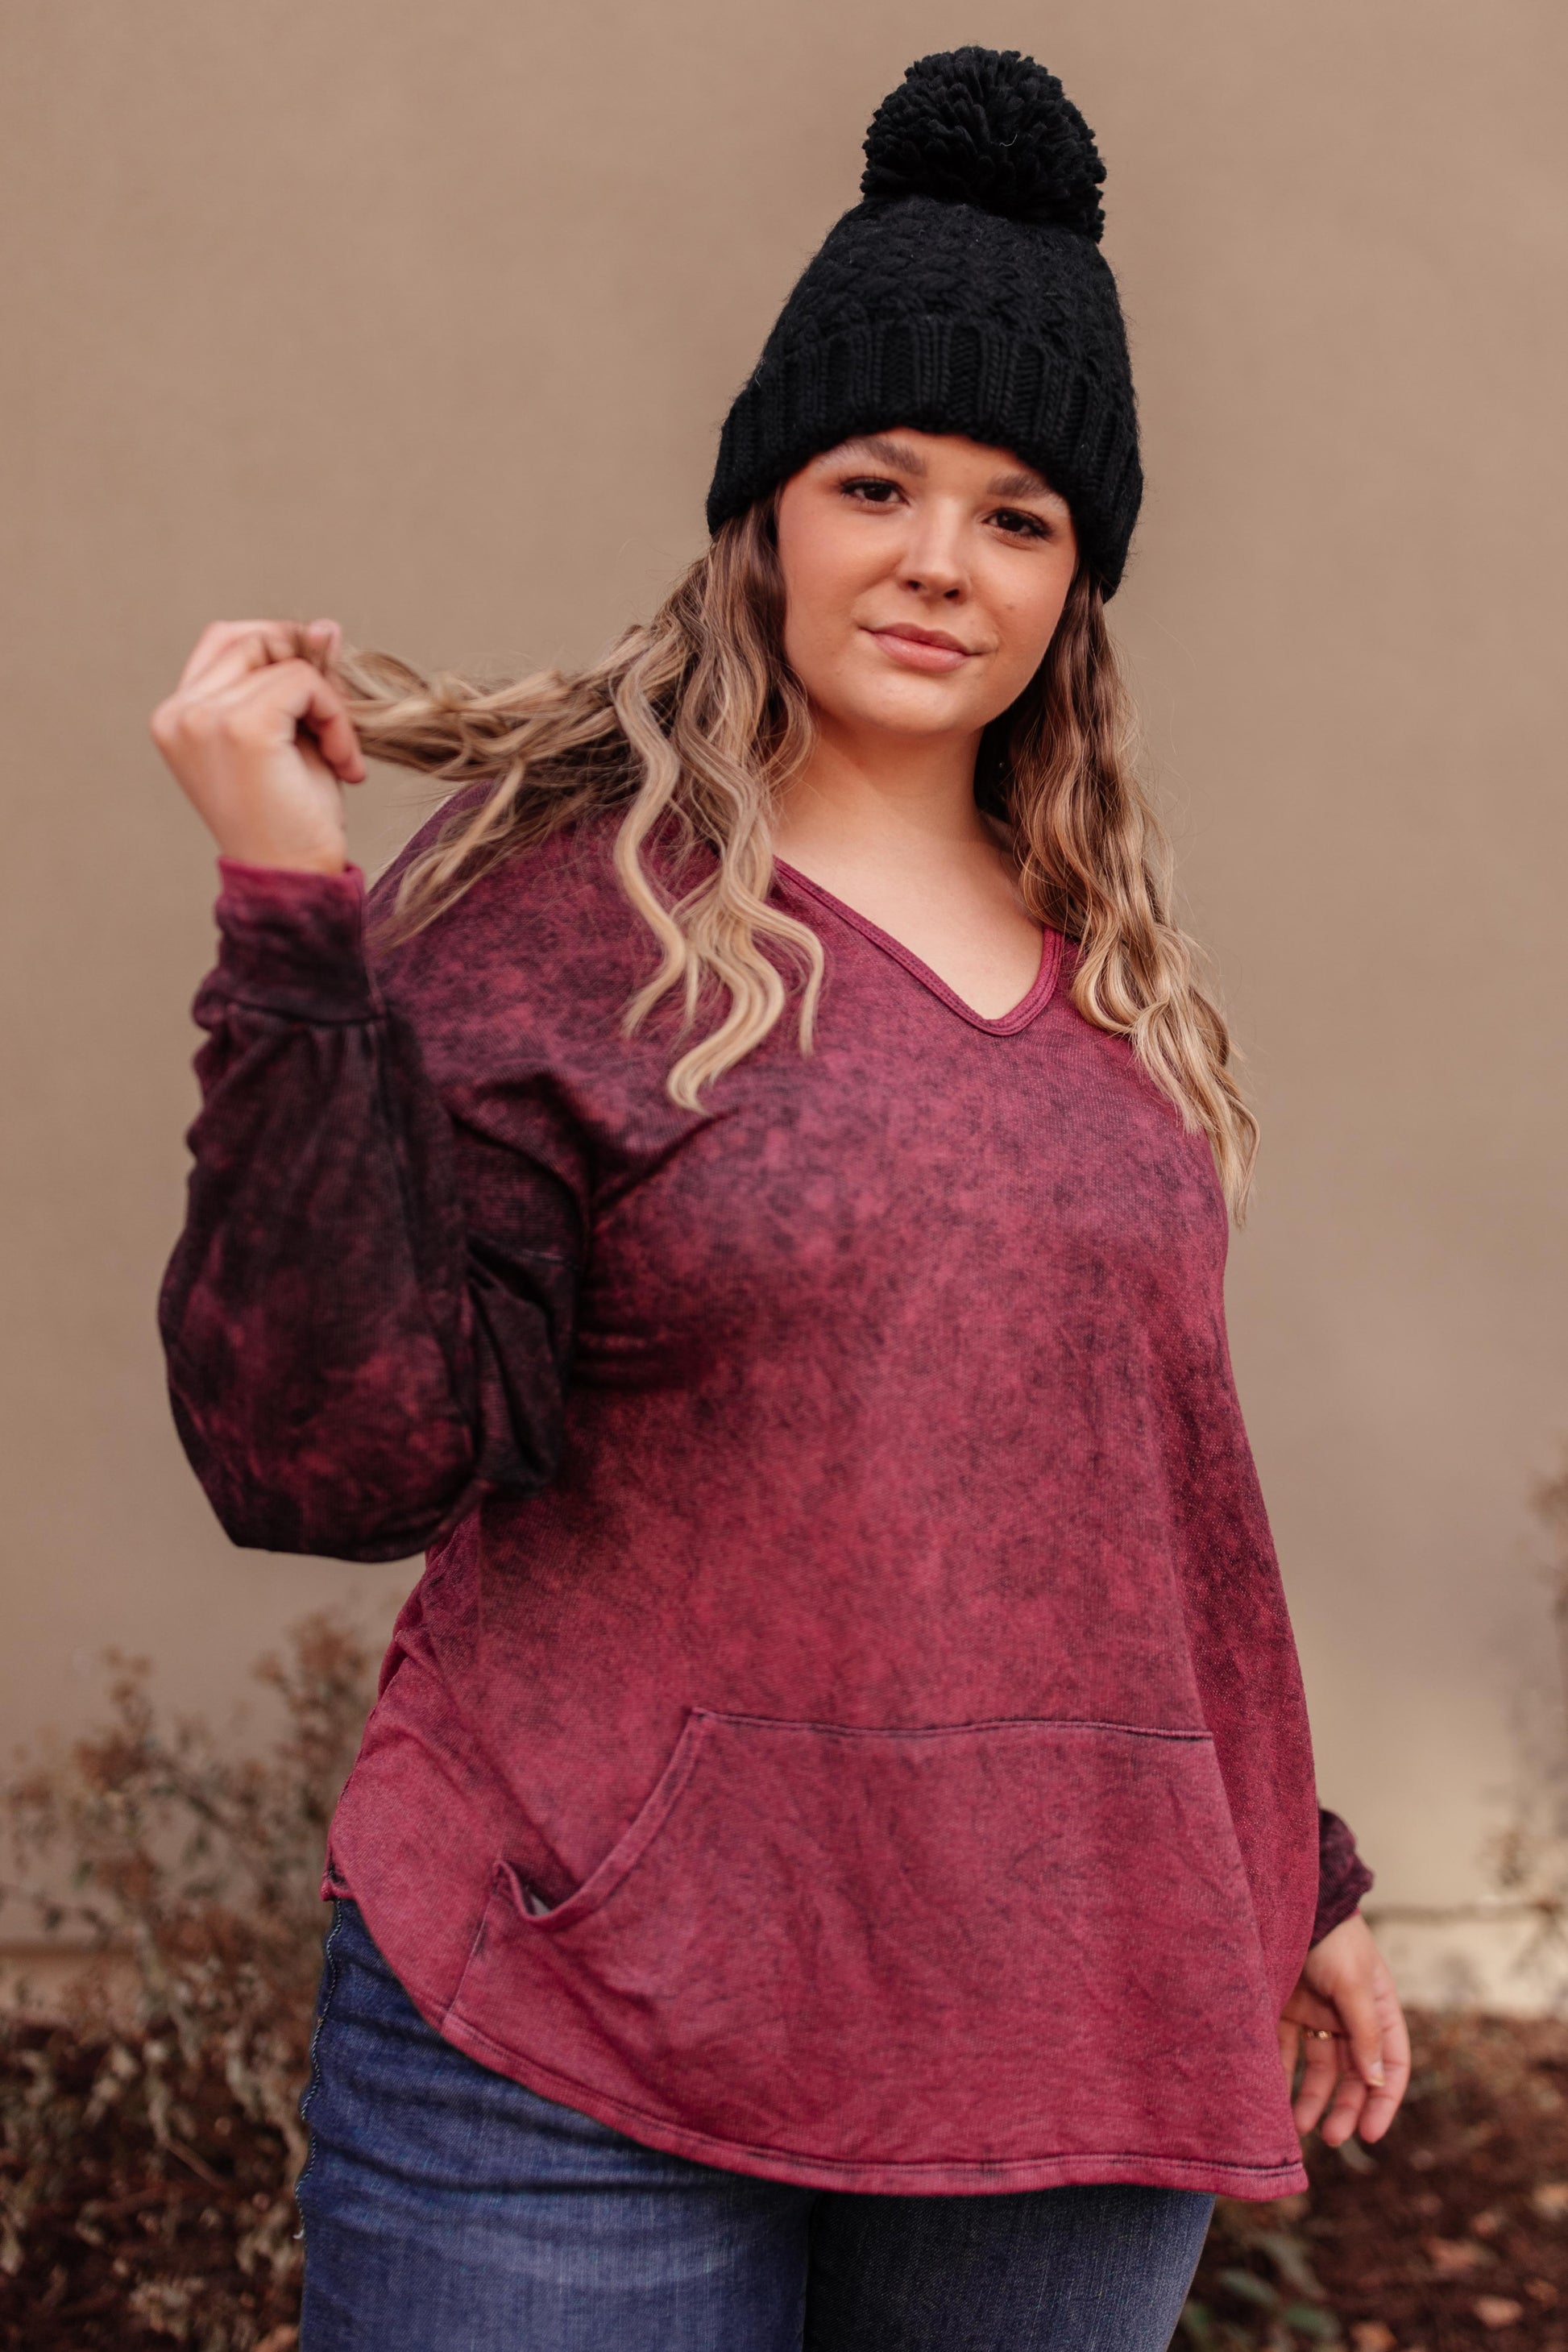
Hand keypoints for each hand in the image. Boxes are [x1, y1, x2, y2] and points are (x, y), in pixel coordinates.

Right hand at [150, 618, 366, 873]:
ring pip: (284, 660)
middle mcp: (179, 712)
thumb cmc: (293, 820)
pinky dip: (336, 717)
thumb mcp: (293, 737)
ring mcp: (204, 717)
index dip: (282, 651)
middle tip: (337, 721)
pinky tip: (344, 763)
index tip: (320, 699)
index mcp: (176, 716)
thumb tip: (324, 625)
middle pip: (251, 637)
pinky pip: (304, 682)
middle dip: (306, 666)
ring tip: (340, 754)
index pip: (227, 640)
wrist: (294, 880)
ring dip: (329, 702)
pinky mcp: (241, 727)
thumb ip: (299, 680)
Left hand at [1278, 1912, 1409, 2146]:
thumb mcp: (1353, 1983)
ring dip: (1312, 2100)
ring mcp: (1317, 2015)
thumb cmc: (1329, 1937)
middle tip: (1332, 2138)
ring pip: (1318, 2069)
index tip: (1370, 2132)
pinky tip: (1274, 2100)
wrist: (1284, 1901)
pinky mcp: (1283, 2010)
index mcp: (1379, 2009)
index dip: (1384, 2100)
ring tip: (1299, 2127)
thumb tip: (1376, 2081)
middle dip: (1345, 2108)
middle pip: (1353, 2074)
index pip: (1391, 2064)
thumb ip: (1364, 2032)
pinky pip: (1284, 2052)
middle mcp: (1350, 2017)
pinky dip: (1281, 2076)